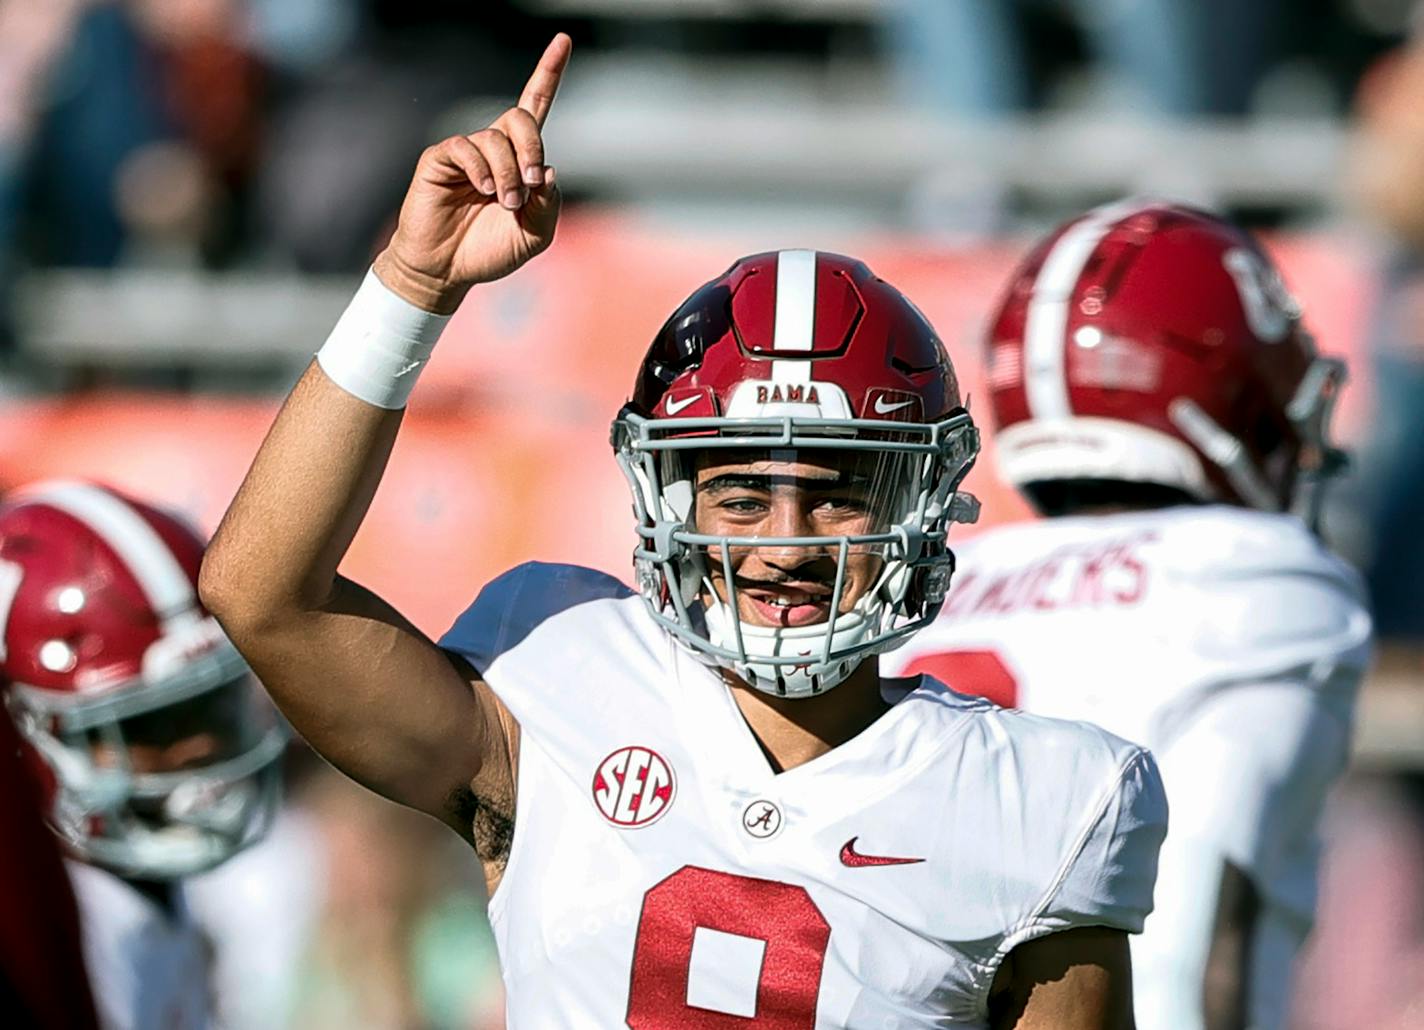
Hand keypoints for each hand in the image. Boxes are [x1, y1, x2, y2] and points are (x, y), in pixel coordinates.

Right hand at [374, 33, 570, 312]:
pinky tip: (482, 190)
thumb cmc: (489, 251)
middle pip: (521, 117)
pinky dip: (480, 169)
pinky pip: (465, 147)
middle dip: (532, 146)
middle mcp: (493, 148)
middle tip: (529, 183)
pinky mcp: (440, 159)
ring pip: (496, 138)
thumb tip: (547, 169)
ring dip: (507, 173)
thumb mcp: (534, 235)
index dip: (549, 74)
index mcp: (519, 159)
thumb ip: (549, 205)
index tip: (563, 41)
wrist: (448, 271)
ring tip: (503, 203)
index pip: (536, 107)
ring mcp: (466, 152)